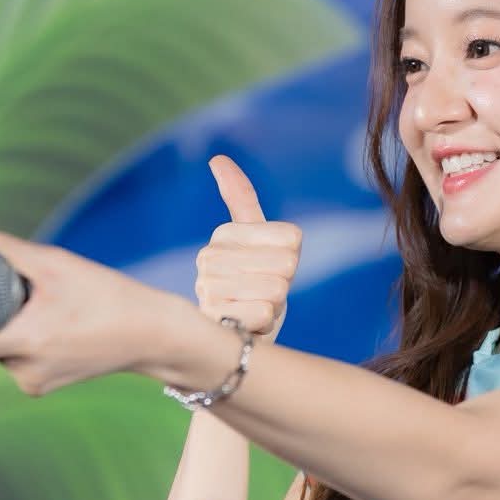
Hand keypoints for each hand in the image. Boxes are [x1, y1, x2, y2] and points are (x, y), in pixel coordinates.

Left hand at [0, 232, 170, 395]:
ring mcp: (36, 384)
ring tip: (34, 304)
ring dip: (3, 326)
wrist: (152, 335)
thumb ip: (2, 249)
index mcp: (27, 343)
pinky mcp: (46, 386)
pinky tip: (45, 322)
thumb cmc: (106, 295)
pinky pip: (16, 359)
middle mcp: (27, 373)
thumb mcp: (55, 264)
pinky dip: (20, 339)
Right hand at [198, 156, 301, 342]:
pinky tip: (246, 326)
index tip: (269, 269)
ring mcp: (207, 288)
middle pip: (286, 264)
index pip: (292, 239)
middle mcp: (208, 257)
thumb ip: (240, 199)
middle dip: (282, 285)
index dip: (290, 259)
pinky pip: (265, 314)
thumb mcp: (256, 242)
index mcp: (224, 234)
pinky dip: (263, 324)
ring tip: (253, 308)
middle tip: (262, 293)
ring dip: (273, 306)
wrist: (231, 340)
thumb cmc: (250, 287)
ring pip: (276, 289)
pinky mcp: (213, 318)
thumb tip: (216, 159)